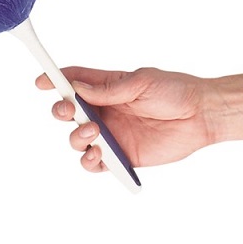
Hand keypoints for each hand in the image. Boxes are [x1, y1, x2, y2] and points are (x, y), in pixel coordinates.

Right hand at [35, 66, 216, 172]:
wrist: (200, 115)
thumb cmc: (174, 90)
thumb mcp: (141, 81)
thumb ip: (109, 89)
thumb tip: (77, 89)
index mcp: (107, 86)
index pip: (74, 81)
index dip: (55, 80)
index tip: (42, 81)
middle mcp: (105, 110)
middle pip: (69, 111)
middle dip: (61, 110)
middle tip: (69, 110)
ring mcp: (111, 134)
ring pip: (77, 139)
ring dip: (76, 136)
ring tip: (93, 132)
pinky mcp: (121, 156)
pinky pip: (95, 163)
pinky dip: (89, 161)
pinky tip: (97, 154)